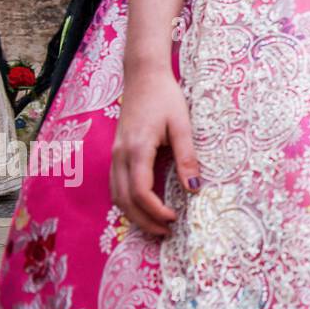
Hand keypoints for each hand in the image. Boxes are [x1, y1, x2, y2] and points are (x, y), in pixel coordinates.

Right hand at [111, 64, 199, 237]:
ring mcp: (115, 154)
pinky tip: (144, 207)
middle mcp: (120, 155)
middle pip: (124, 199)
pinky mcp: (117, 153)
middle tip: (166, 232)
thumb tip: (194, 188)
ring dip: (134, 214)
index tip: (174, 219)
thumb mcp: (182, 124)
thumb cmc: (165, 97)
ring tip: (157, 225)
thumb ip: (187, 156)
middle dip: (144, 220)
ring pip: (116, 195)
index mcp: (137, 149)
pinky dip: (127, 202)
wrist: (144, 76)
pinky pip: (116, 185)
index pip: (140, 191)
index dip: (154, 211)